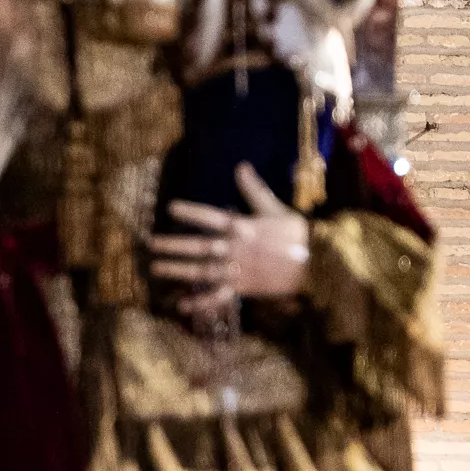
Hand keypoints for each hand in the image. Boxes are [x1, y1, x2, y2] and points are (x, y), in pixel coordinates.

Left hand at [151, 164, 310, 319]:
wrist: (318, 264)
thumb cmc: (297, 235)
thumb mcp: (275, 209)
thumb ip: (254, 190)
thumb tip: (241, 165)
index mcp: (243, 227)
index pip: (211, 217)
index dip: (191, 212)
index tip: (170, 208)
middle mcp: (236, 249)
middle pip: (199, 246)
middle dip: (174, 244)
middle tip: (151, 243)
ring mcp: (237, 270)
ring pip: (202, 271)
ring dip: (178, 270)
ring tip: (156, 268)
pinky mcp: (243, 288)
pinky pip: (218, 297)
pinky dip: (200, 302)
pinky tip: (181, 305)